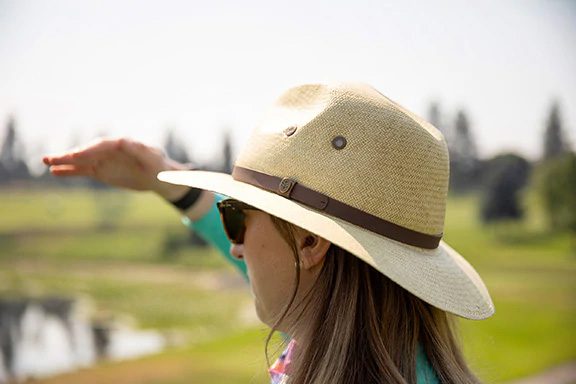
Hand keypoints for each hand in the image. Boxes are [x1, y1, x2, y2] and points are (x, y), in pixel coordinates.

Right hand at [43, 137, 189, 199]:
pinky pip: (82, 171)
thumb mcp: (153, 157)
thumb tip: (123, 141)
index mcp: (122, 144)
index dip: (89, 150)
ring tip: (45, 161)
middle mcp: (109, 150)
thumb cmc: (159, 164)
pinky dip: (69, 171)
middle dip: (71, 155)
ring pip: (81, 161)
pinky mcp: (100, 171)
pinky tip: (54, 172)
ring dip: (64, 161)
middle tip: (54, 159)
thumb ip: (139, 149)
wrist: (159, 176)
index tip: (77, 155)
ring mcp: (103, 160)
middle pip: (88, 151)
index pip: (102, 145)